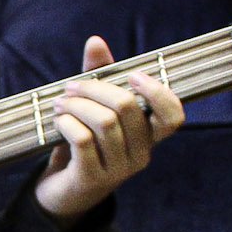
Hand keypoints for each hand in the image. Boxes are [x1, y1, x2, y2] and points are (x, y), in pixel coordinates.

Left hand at [34, 35, 183, 227]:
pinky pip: (82, 140)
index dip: (157, 92)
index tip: (132, 75)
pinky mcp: (92, 178)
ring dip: (75, 105)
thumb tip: (96, 41)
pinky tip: (58, 121)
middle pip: (127, 108)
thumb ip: (98, 75)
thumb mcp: (93, 108)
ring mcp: (118, 170)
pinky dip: (66, 123)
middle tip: (70, 88)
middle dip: (94, 89)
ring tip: (60, 104)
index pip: (173, 116)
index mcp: (149, 137)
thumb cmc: (84, 143)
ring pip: (103, 122)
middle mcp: (141, 155)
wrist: (62, 191)